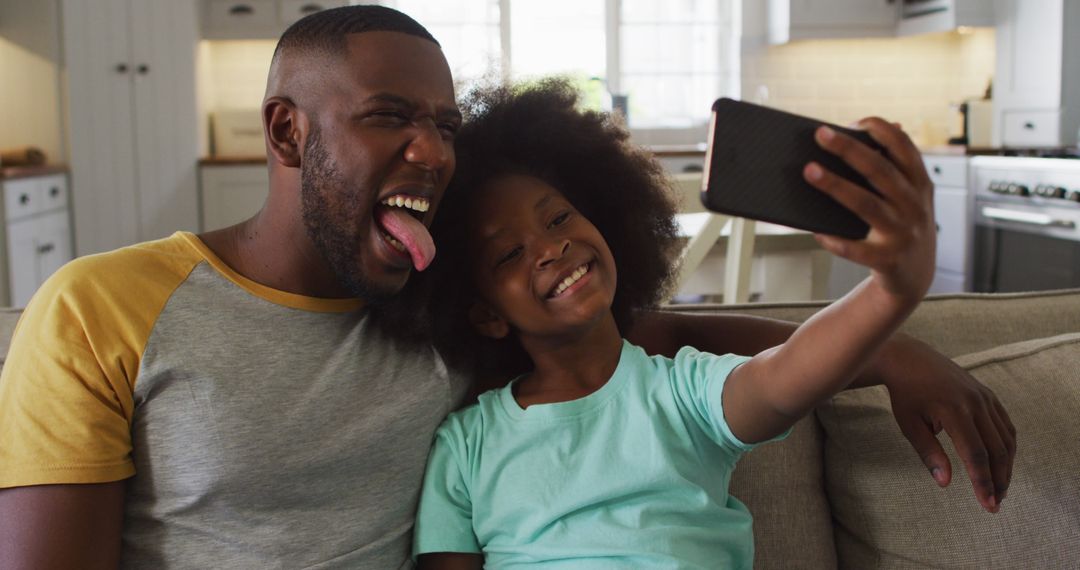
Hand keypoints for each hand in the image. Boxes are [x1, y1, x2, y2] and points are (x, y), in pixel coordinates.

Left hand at [803, 118, 936, 303]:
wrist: (916, 278)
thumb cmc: (901, 226)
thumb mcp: (907, 197)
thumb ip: (891, 168)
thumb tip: (863, 132)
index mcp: (920, 184)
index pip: (904, 147)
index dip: (880, 131)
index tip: (854, 122)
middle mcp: (914, 206)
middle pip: (879, 171)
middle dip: (849, 150)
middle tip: (820, 134)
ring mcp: (903, 234)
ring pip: (866, 205)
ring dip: (835, 186)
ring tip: (808, 171)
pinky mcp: (888, 260)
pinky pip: (856, 249)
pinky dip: (835, 240)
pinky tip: (815, 230)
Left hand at [878, 335, 1016, 512]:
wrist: (909, 359)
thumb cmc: (906, 395)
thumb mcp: (909, 424)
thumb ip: (928, 453)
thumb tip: (945, 483)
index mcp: (953, 410)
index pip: (975, 454)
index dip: (983, 482)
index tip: (987, 505)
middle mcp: (975, 403)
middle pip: (997, 450)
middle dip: (999, 480)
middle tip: (995, 504)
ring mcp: (985, 397)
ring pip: (1006, 439)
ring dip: (1006, 467)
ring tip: (999, 489)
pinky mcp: (988, 395)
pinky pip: (1005, 426)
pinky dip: (1007, 448)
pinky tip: (1001, 464)